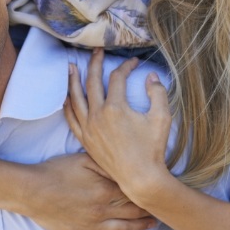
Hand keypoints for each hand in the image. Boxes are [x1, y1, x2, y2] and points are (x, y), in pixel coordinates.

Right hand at [22, 153, 156, 229]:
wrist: (33, 191)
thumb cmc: (56, 171)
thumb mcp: (82, 159)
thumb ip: (105, 164)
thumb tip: (123, 168)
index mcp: (104, 190)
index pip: (132, 193)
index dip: (146, 193)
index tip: (158, 192)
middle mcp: (102, 210)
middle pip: (131, 212)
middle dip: (148, 212)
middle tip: (161, 211)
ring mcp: (91, 224)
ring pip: (122, 229)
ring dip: (139, 227)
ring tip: (151, 226)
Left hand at [64, 48, 173, 204]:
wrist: (140, 178)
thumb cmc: (152, 149)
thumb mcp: (162, 118)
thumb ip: (158, 92)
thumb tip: (150, 76)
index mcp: (116, 107)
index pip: (117, 77)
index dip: (127, 66)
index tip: (135, 62)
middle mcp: (98, 115)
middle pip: (92, 81)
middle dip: (95, 63)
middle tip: (97, 51)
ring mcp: (89, 127)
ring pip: (76, 98)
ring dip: (73, 80)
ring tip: (71, 66)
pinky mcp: (85, 139)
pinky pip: (71, 118)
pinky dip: (68, 105)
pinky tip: (67, 97)